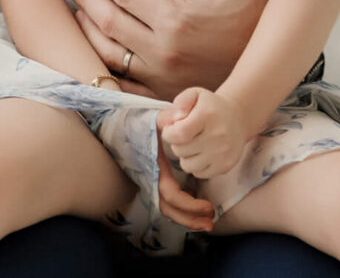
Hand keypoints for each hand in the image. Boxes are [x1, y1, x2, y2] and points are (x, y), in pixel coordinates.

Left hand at [65, 0, 268, 97]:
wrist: (274, 58)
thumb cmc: (253, 9)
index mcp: (176, 21)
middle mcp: (163, 53)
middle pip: (108, 23)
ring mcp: (162, 79)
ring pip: (108, 55)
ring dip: (87, 31)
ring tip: (78, 12)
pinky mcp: (165, 96)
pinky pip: (124, 86)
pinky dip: (104, 68)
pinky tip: (94, 52)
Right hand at [152, 110, 216, 232]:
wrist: (128, 124)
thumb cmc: (149, 118)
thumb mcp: (158, 115)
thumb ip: (167, 116)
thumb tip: (177, 119)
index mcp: (152, 165)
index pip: (170, 194)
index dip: (188, 204)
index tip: (209, 206)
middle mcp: (150, 178)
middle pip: (168, 208)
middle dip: (189, 218)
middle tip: (211, 221)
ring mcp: (151, 182)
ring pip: (168, 209)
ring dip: (187, 219)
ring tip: (209, 224)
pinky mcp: (156, 182)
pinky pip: (170, 203)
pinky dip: (184, 212)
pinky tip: (200, 212)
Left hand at [161, 86, 256, 179]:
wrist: (238, 118)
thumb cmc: (211, 106)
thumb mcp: (195, 94)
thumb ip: (181, 102)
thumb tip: (175, 119)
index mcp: (207, 116)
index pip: (179, 133)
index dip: (168, 133)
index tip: (170, 129)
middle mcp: (217, 136)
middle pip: (180, 150)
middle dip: (176, 143)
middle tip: (183, 135)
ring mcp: (222, 153)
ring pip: (188, 165)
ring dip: (185, 156)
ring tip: (192, 145)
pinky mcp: (225, 166)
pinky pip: (199, 173)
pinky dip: (196, 165)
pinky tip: (201, 153)